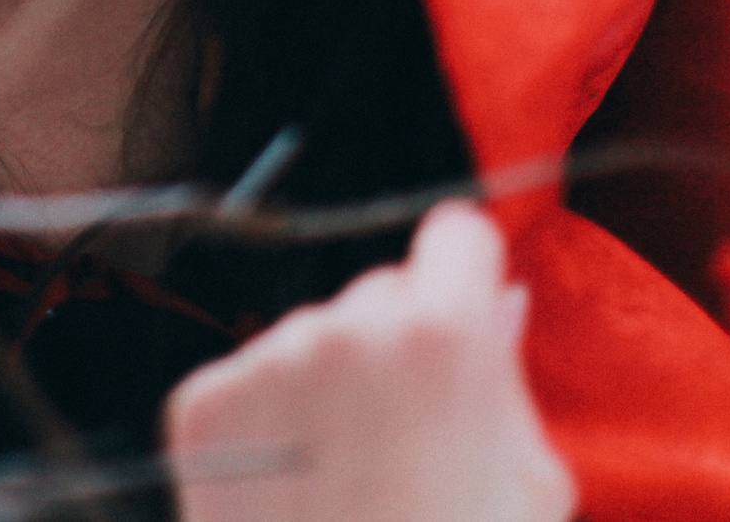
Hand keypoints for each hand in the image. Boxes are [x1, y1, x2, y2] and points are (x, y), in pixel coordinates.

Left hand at [164, 202, 575, 521]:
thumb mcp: (529, 487)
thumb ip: (505, 382)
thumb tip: (495, 301)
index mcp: (442, 334)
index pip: (453, 235)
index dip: (462, 275)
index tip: (460, 309)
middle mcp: (342, 327)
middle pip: (377, 294)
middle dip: (393, 348)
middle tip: (405, 442)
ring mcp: (263, 363)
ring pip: (308, 339)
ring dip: (324, 388)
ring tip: (347, 483)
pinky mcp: (200, 405)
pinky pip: (246, 382)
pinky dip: (263, 426)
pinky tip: (292, 493)